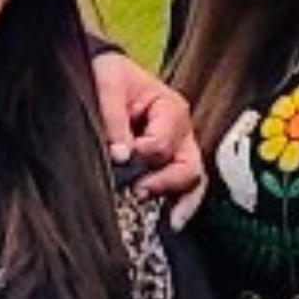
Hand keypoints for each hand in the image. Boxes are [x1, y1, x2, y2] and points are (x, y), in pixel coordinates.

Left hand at [91, 47, 205, 213]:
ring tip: (168, 223)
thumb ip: (114, 119)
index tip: (120, 158)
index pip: (162, 144)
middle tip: (139, 192)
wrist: (105, 74)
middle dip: (165, 183)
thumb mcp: (107, 86)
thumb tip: (121, 157)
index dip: (141, 156)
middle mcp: (181, 132)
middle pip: (188, 166)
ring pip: (192, 181)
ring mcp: (179, 149)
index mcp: (171, 109)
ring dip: (180, 202)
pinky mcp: (169, 164)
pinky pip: (185, 189)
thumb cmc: (109, 75)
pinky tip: (172, 223)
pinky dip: (182, 206)